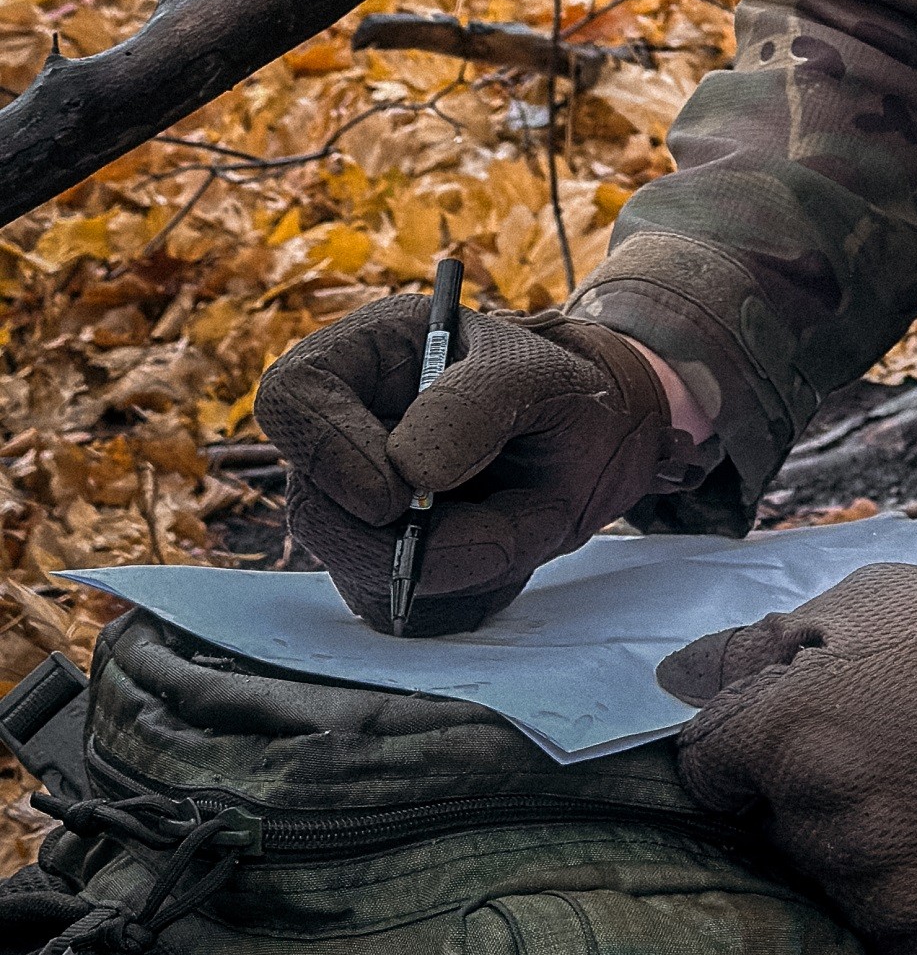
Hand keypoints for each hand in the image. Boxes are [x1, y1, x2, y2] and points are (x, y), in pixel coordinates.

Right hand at [257, 298, 690, 634]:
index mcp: (366, 355)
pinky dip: (458, 587)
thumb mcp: (536, 375)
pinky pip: (392, 599)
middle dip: (401, 538)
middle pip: (312, 504)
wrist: (586, 443)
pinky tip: (503, 543)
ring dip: (447, 562)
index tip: (395, 493)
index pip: (291, 397)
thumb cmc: (552, 388)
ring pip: (352, 564)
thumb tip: (409, 471)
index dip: (326, 449)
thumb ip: (476, 405)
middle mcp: (343, 429)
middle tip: (492, 530)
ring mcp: (353, 497)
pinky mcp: (378, 555)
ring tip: (519, 522)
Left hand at [659, 560, 916, 954]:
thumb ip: (753, 648)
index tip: (791, 735)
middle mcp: (827, 819)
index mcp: (793, 733)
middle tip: (883, 755)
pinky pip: (889, 942)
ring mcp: (884, 889)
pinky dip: (910, 909)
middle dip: (809, 798)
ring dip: (860, 853)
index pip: (705, 769)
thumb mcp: (858, 605)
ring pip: (830, 884)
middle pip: (772, 829)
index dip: (742, 750)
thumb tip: (670, 679)